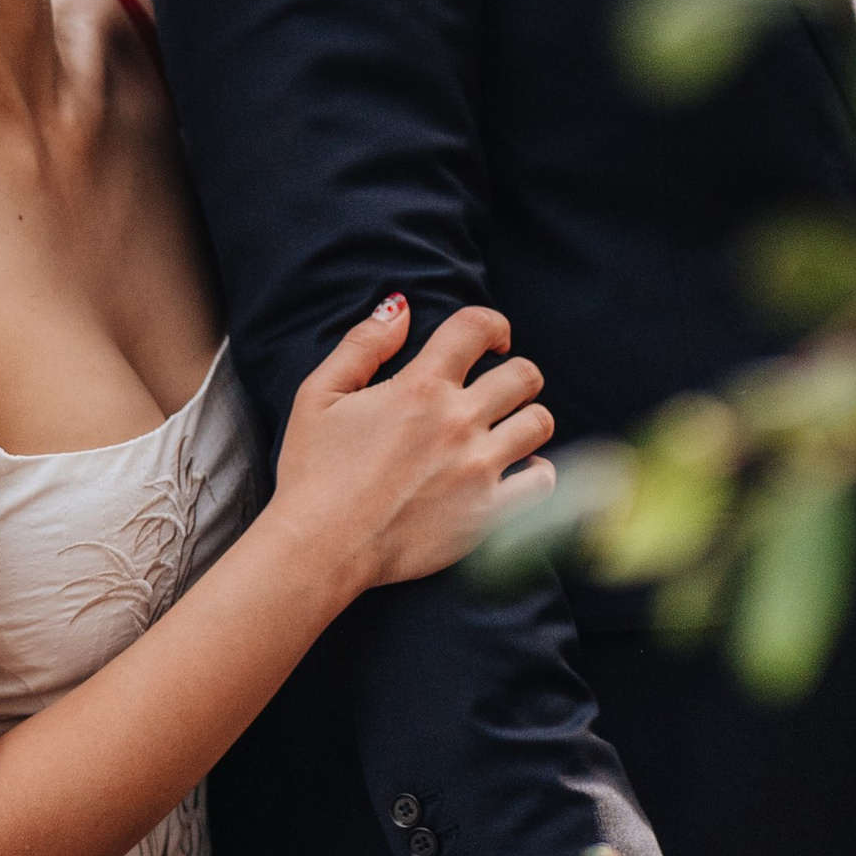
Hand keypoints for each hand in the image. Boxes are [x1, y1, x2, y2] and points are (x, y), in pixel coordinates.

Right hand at [272, 297, 553, 594]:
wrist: (320, 548)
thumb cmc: (312, 471)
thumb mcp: (319, 394)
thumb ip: (363, 345)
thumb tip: (400, 307)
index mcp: (419, 387)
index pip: (478, 327)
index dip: (493, 324)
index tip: (492, 340)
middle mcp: (457, 422)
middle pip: (524, 375)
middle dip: (514, 374)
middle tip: (498, 390)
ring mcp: (478, 468)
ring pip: (540, 422)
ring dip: (527, 418)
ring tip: (506, 430)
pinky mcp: (487, 514)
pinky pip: (542, 481)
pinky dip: (537, 473)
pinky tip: (515, 473)